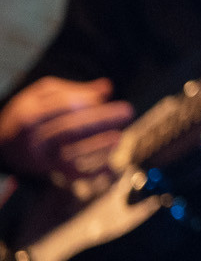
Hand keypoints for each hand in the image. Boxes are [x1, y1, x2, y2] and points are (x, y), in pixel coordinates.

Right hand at [0, 75, 133, 185]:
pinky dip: (91, 172)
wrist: (3, 144)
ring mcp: (41, 155)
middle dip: (100, 119)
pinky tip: (110, 166)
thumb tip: (107, 87)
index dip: (84, 100)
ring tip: (119, 137)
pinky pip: (72, 173)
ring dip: (98, 145)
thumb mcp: (42, 95)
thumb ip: (73, 89)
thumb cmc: (28, 112)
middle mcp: (34, 136)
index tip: (101, 98)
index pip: (61, 105)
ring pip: (71, 151)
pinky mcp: (49, 169)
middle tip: (127, 111)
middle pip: (70, 128)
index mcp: (30, 113)